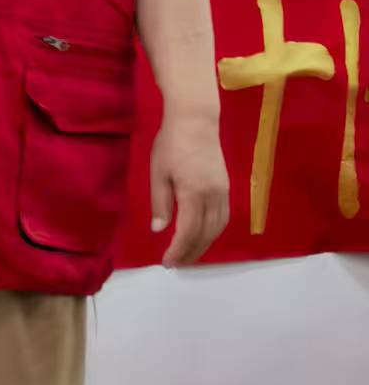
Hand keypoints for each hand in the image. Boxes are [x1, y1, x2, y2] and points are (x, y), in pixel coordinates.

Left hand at [149, 113, 230, 267]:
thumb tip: (159, 230)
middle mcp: (212, 197)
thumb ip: (160, 204)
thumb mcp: (158, 173)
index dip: (178, 250)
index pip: (187, 232)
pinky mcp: (226, 187)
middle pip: (204, 234)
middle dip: (190, 252)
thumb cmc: (171, 144)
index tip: (167, 262)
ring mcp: (223, 192)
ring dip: (204, 245)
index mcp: (193, 194)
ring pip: (217, 228)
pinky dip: (214, 232)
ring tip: (188, 255)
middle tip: (175, 264)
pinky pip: (223, 217)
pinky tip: (203, 236)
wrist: (196, 120)